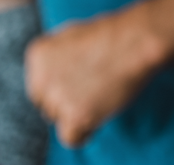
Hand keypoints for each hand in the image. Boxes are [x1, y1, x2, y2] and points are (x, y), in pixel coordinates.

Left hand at [25, 4, 167, 147]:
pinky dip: (85, 131)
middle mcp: (41, 77)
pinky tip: (100, 111)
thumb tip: (52, 78)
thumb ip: (56, 59)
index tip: (81, 76)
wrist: (135, 41)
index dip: (62, 85)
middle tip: (94, 85)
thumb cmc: (113, 35)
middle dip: (68, 100)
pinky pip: (71, 138)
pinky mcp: (74, 116)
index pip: (39, 86)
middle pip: (47, 105)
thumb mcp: (73, 37)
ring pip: (59, 120)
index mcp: (39, 54)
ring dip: (78, 112)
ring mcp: (57, 97)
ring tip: (102, 91)